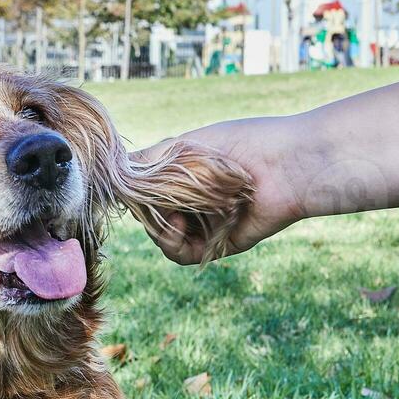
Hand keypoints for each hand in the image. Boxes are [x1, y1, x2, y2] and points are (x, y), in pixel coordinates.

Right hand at [140, 116, 306, 264]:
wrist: (287, 166)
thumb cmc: (242, 144)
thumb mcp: (185, 144)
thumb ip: (147, 161)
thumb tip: (111, 175)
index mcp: (189, 178)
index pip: (147, 193)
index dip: (137, 193)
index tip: (131, 186)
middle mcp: (196, 203)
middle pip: (151, 217)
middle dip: (148, 209)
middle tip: (159, 197)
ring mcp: (206, 225)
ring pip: (162, 238)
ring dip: (158, 227)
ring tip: (173, 214)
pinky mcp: (219, 245)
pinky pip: (182, 254)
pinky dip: (173, 243)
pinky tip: (181, 225)